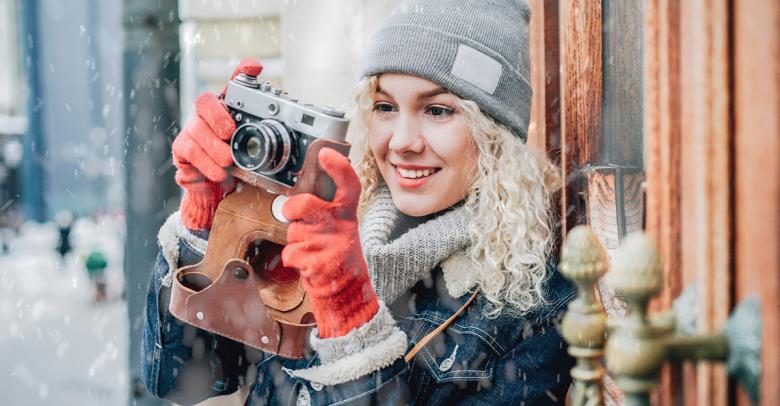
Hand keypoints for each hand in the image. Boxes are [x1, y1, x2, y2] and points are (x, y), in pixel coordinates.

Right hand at [172, 59, 262, 229]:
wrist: (216, 191)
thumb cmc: (236, 165)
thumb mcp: (257, 153)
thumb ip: (269, 136)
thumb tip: (294, 129)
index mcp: (229, 110)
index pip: (234, 83)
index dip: (243, 71)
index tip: (255, 67)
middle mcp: (208, 115)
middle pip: (205, 101)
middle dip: (218, 117)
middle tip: (230, 133)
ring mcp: (192, 131)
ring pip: (197, 130)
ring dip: (215, 147)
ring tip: (228, 160)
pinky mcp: (182, 150)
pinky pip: (189, 151)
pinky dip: (206, 164)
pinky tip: (219, 172)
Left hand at [281, 148, 378, 337]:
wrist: (347, 294)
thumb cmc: (339, 258)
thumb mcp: (342, 230)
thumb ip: (326, 211)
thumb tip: (300, 194)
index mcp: (347, 216)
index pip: (349, 185)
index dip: (338, 167)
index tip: (326, 153)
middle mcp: (339, 227)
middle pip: (304, 204)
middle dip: (291, 209)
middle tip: (294, 214)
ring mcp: (328, 245)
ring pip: (293, 232)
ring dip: (296, 241)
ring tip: (312, 250)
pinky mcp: (315, 263)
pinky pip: (290, 253)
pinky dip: (294, 260)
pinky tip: (309, 264)